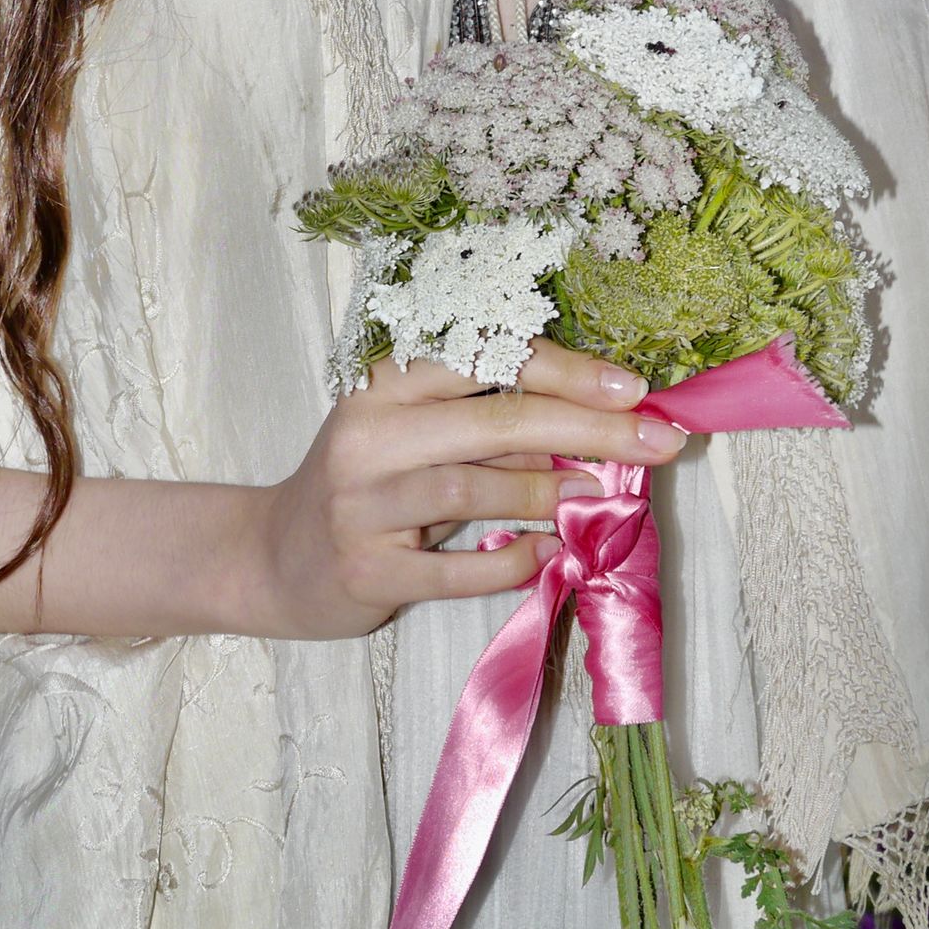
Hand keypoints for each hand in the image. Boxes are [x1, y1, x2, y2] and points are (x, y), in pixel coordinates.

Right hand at [245, 339, 684, 639]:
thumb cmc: (365, 489)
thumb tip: (598, 424)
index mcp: (384, 385)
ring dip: (546, 489)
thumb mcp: (415, 439)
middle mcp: (367, 434)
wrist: (270, 559)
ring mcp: (360, 504)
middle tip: (657, 442)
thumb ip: (488, 427)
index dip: (567, 370)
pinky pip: (449, 570)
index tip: (634, 388)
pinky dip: (506, 564)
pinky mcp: (363, 570)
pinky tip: (548, 557)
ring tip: (601, 494)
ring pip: (468, 488)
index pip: (486, 358)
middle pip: (492, 419)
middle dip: (587, 427)